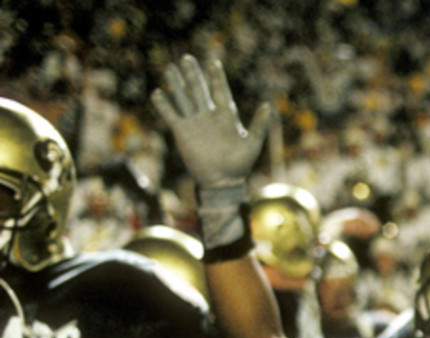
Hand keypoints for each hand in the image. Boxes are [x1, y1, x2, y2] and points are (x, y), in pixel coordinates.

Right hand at [151, 54, 269, 190]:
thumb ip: (260, 125)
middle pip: (199, 90)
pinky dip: (164, 105)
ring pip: (183, 99)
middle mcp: (209, 116)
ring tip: (169, 69)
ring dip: (176, 84)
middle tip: (186, 58)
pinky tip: (157, 93)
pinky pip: (171, 116)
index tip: (213, 62)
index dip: (216, 77)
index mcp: (226, 116)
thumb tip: (267, 105)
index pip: (220, 91)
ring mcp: (194, 123)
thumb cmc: (241, 165)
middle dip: (193, 75)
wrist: (222, 182)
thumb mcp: (253, 144)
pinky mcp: (182, 133)